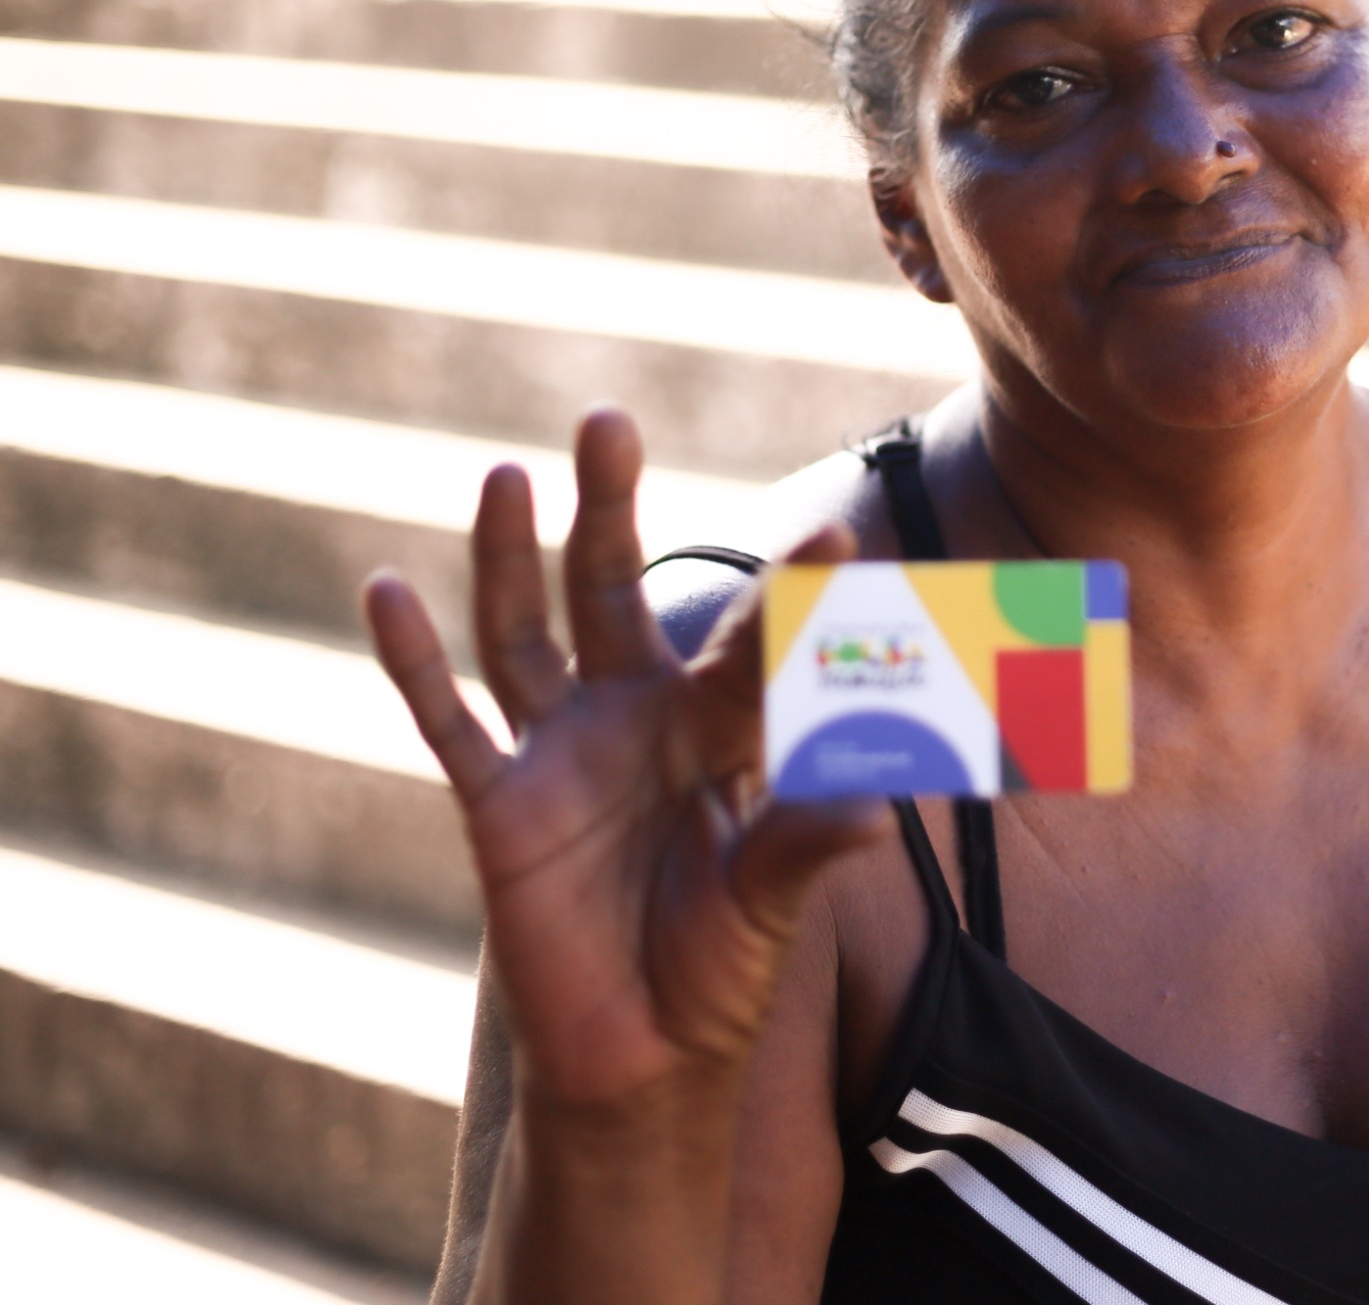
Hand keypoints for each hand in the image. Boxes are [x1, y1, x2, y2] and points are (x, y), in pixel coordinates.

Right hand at [363, 407, 885, 1113]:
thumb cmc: (723, 967)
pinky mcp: (496, 804)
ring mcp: (559, 752)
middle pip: (612, 589)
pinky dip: (413, 660)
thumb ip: (805, 846)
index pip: (753, 640)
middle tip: (607, 421)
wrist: (642, 1053)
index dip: (791, 591)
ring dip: (508, 558)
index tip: (837, 527)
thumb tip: (878, 810)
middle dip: (607, 510)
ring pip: (524, 632)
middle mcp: (634, 716)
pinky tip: (384, 590)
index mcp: (717, 728)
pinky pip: (446, 720)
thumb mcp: (770, 906)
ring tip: (505, 475)